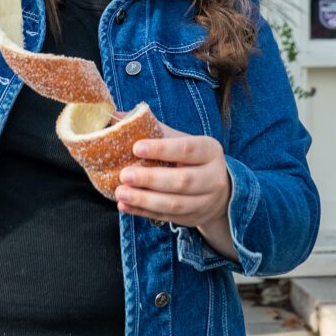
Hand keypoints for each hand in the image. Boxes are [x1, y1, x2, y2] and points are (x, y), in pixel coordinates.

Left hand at [115, 119, 231, 229]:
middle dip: (150, 179)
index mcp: (210, 151)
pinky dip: (144, 212)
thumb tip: (118, 116)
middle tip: (124, 175)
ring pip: (174, 203)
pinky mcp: (193, 219)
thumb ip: (154, 129)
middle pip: (182, 180)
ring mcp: (205, 201)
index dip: (162, 149)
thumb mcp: (182, 141)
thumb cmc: (192, 159)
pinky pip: (167, 217)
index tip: (136, 148)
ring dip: (145, 199)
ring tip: (121, 193)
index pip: (187, 149)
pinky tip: (125, 206)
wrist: (218, 190)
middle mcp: (213, 177)